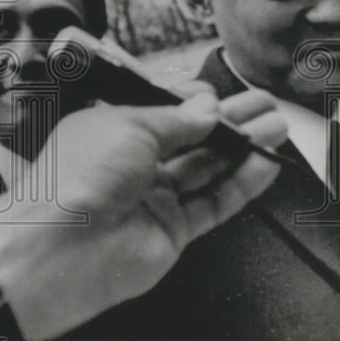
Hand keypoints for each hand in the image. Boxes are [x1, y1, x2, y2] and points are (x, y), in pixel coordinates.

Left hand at [0, 90, 285, 340]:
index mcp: (109, 130)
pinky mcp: (171, 231)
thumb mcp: (130, 125)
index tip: (221, 94)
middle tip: (262, 107)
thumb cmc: (78, 174)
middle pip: (189, 140)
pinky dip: (241, 184)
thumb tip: (207, 110)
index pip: (160, 112)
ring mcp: (152, 199)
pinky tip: (265, 164)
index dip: (192, 103)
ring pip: (206, 170)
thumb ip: (177, 120)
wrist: (62, 246)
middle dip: (227, 122)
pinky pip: (214, 203)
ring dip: (242, 149)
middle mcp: (130, 164)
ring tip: (276, 128)